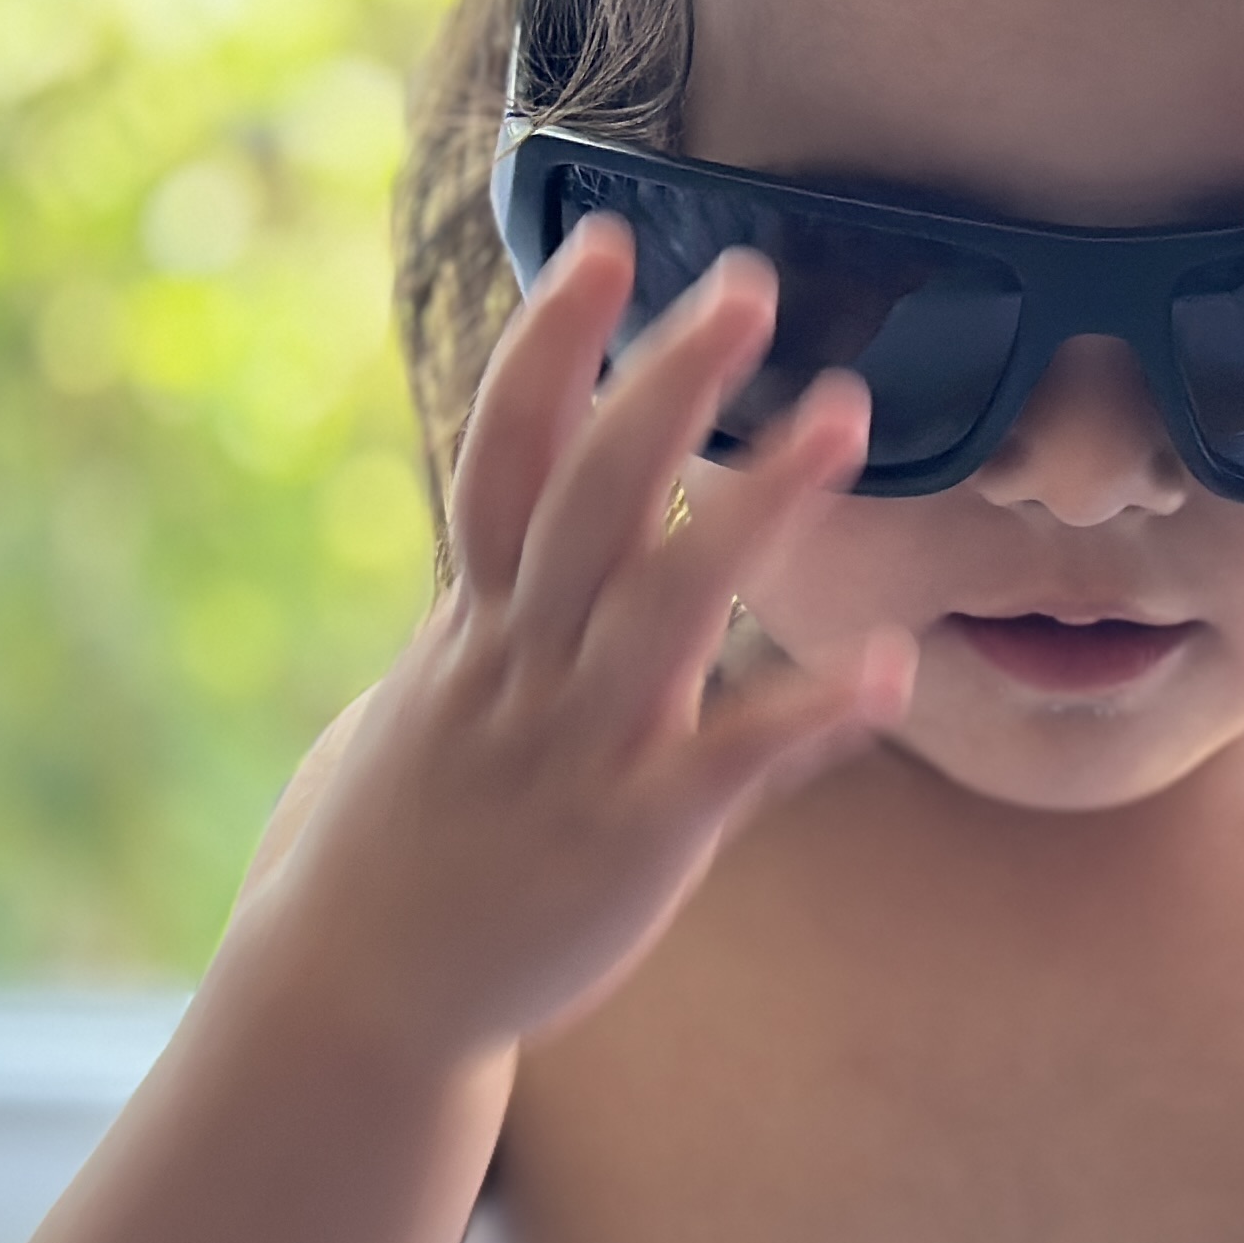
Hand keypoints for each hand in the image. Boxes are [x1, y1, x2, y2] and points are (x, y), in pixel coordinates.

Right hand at [256, 225, 909, 1060]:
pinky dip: (811, 714)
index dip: (550, 345)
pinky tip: (890, 666)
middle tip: (746, 280)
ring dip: (758, 503)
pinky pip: (732, 764)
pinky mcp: (632, 837)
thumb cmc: (394, 842)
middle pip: (589, 493)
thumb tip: (510, 537)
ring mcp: (575, 748)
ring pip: (665, 601)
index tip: (603, 246)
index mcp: (473, 623)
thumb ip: (484, 615)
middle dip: (663, 382)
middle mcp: (519, 665)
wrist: (354, 996)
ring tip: (848, 413)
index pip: (504, 452)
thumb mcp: (423, 702)